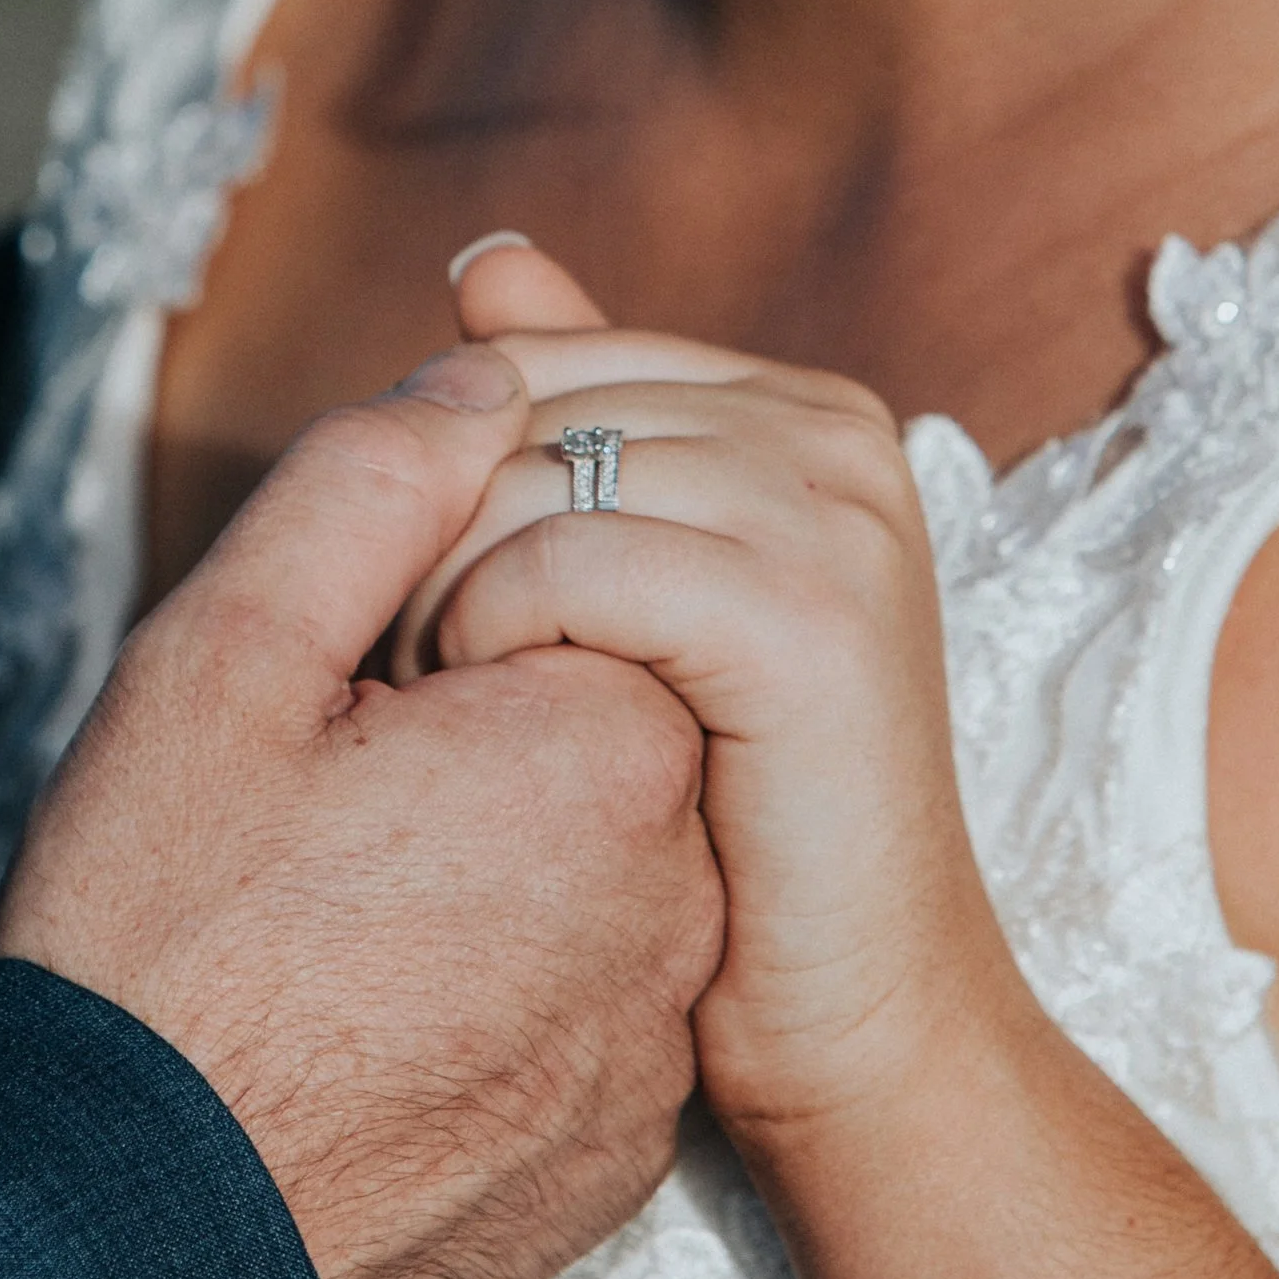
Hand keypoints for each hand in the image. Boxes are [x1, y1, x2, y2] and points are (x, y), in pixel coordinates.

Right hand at [0, 344, 724, 1278]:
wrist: (128, 1260)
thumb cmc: (157, 949)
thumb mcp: (225, 659)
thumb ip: (375, 483)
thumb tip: (493, 373)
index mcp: (607, 743)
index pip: (575, 583)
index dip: (439, 615)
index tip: (337, 699)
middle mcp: (678, 889)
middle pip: (597, 720)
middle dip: (478, 728)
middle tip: (322, 812)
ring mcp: (657, 1038)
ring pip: (594, 867)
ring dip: (494, 860)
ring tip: (336, 926)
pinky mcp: (621, 1150)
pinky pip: (586, 1008)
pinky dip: (503, 992)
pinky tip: (376, 1025)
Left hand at [401, 243, 1010, 1156]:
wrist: (861, 1021)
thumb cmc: (730, 823)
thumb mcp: (642, 592)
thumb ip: (575, 417)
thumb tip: (486, 257)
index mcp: (804, 408)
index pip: (539, 359)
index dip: (442, 479)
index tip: (425, 610)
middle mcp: (835, 434)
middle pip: (526, 411)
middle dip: (432, 537)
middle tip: (416, 676)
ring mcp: (835, 517)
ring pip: (531, 480)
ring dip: (445, 597)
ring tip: (444, 706)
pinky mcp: (807, 619)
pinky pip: (568, 564)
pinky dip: (491, 637)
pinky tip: (495, 718)